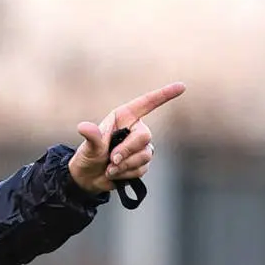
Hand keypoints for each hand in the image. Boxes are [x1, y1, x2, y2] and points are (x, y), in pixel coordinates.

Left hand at [68, 81, 186, 193]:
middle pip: (145, 136)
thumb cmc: (87, 156)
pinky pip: (142, 168)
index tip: (181, 86)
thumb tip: (83, 127)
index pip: (147, 103)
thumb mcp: (88, 146)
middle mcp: (134, 129)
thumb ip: (92, 137)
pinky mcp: (141, 163)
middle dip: (128, 150)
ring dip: (125, 165)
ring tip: (109, 168)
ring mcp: (140, 147)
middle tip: (111, 159)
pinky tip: (115, 174)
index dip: (164, 95)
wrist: (88, 178)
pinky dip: (127, 174)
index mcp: (123, 117)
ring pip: (145, 155)